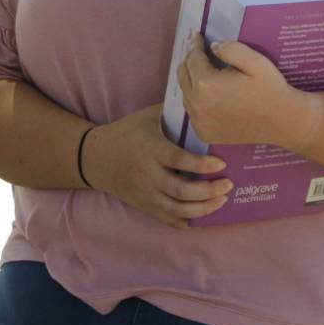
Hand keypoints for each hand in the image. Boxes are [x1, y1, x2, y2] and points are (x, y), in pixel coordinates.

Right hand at [82, 103, 233, 228]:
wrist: (95, 158)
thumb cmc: (126, 132)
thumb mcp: (147, 117)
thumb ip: (175, 113)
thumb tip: (204, 104)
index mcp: (151, 149)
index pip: (179, 160)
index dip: (202, 165)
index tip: (221, 163)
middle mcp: (148, 174)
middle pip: (182, 191)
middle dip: (209, 191)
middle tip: (228, 184)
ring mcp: (146, 193)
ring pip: (177, 209)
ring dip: (204, 208)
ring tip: (222, 200)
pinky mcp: (144, 205)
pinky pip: (168, 219)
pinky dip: (188, 221)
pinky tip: (204, 214)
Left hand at [177, 35, 319, 150]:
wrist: (283, 122)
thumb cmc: (271, 89)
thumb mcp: (255, 61)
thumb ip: (231, 49)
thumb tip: (212, 46)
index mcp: (206, 84)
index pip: (192, 58)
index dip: (195, 44)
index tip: (198, 36)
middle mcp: (197, 104)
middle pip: (183, 75)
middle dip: (191, 61)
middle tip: (200, 52)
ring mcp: (199, 122)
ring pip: (185, 93)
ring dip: (192, 81)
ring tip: (206, 72)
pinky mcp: (204, 133)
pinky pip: (193, 112)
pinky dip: (197, 101)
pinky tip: (212, 95)